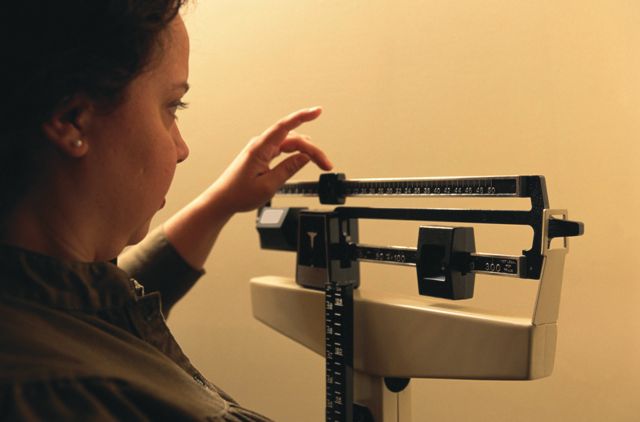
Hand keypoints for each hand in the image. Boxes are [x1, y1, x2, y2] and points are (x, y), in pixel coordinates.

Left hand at [210, 107, 332, 213]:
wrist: (222, 200)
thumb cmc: (239, 194)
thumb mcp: (268, 186)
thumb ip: (288, 169)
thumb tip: (304, 157)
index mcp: (260, 148)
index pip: (285, 126)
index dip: (302, 116)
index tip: (317, 111)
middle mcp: (260, 144)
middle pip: (293, 138)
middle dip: (312, 149)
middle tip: (326, 164)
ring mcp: (261, 149)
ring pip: (290, 143)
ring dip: (306, 151)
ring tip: (320, 164)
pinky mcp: (262, 154)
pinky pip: (283, 148)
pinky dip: (296, 153)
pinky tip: (305, 158)